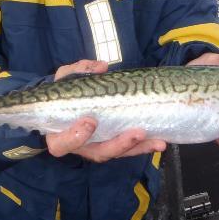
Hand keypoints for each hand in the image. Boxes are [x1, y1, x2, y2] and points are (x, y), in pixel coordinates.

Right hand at [47, 59, 166, 162]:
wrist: (65, 105)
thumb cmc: (64, 94)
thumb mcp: (65, 78)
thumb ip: (79, 70)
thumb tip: (100, 67)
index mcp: (59, 134)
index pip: (63, 143)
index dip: (75, 137)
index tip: (90, 121)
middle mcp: (80, 146)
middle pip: (99, 152)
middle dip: (119, 144)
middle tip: (137, 133)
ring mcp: (98, 146)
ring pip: (117, 152)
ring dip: (138, 147)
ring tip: (157, 141)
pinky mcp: (112, 144)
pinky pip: (127, 149)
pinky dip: (143, 146)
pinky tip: (159, 141)